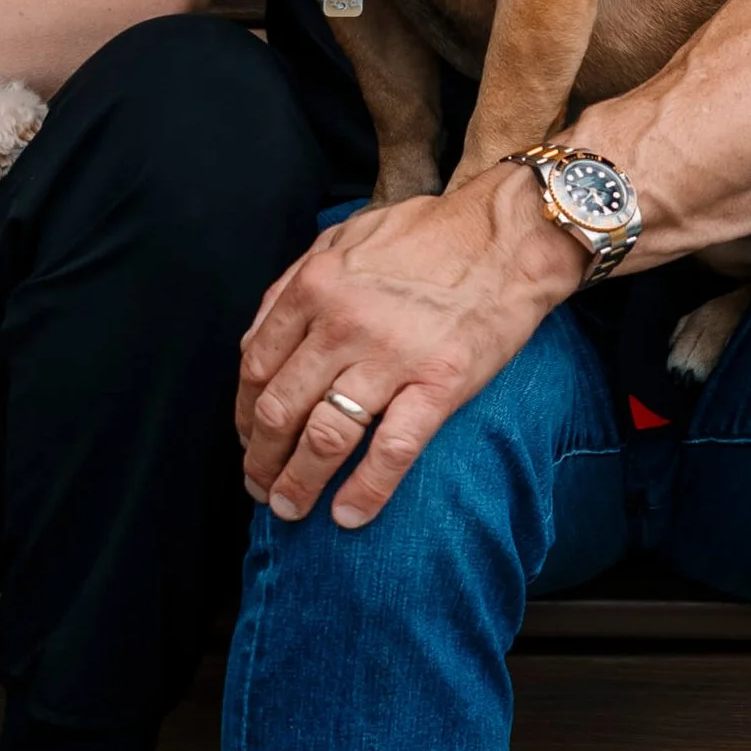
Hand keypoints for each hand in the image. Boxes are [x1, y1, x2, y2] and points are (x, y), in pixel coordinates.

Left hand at [238, 165, 585, 527]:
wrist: (507, 234)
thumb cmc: (426, 236)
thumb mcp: (342, 240)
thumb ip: (293, 287)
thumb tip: (253, 342)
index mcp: (314, 288)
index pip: (256, 368)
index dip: (244, 416)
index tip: (249, 441)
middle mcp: (343, 324)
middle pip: (280, 410)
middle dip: (262, 460)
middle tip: (261, 488)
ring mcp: (392, 356)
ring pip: (324, 436)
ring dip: (299, 483)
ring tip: (290, 509)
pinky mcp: (440, 383)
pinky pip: (391, 449)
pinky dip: (365, 491)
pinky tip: (348, 516)